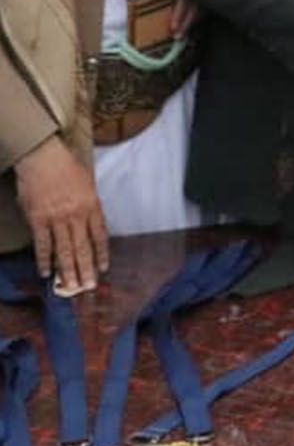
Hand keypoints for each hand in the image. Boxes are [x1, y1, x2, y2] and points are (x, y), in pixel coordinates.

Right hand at [13, 137, 106, 293]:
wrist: (43, 158)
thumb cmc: (67, 168)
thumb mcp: (88, 184)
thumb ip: (90, 206)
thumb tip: (90, 225)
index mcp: (92, 206)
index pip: (100, 236)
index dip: (102, 254)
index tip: (104, 268)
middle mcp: (76, 215)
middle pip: (83, 247)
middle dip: (87, 269)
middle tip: (88, 287)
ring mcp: (56, 219)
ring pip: (64, 250)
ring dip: (68, 270)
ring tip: (71, 286)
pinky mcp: (37, 220)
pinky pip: (42, 244)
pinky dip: (44, 260)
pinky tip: (47, 273)